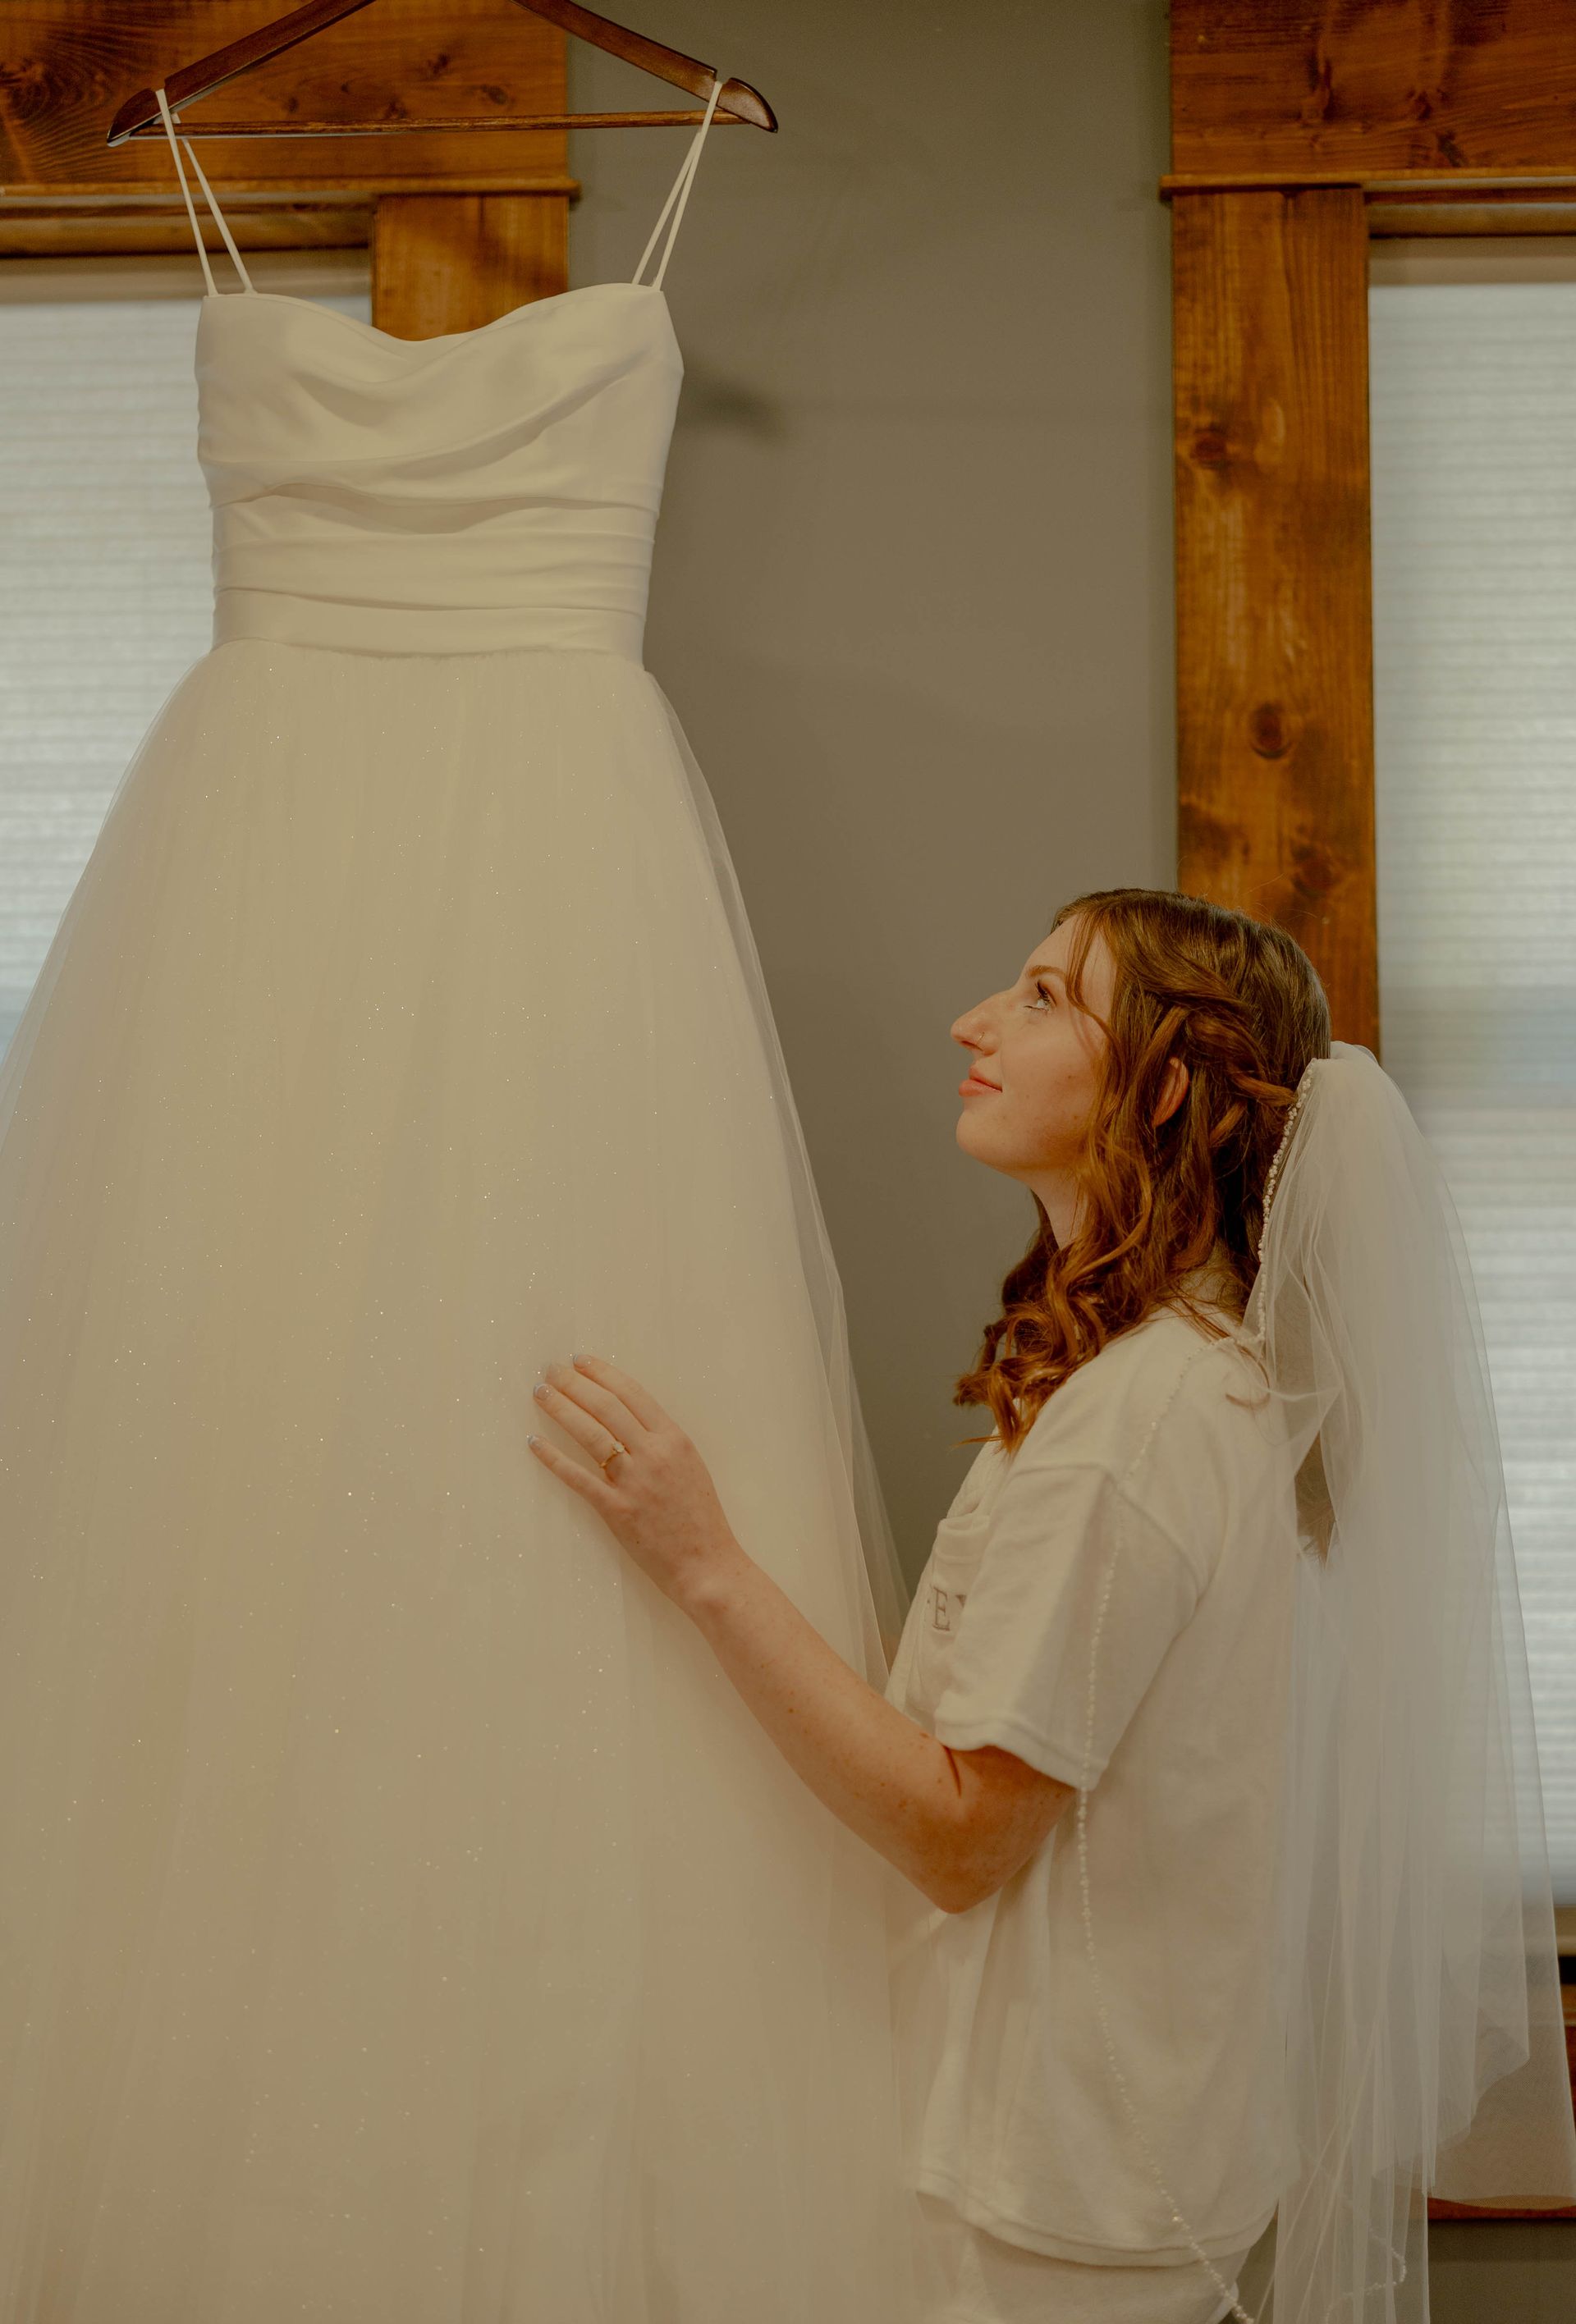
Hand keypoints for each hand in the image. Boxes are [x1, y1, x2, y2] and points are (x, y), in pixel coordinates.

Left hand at [527, 1353, 747, 1612]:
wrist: (707, 1565)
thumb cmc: (701, 1518)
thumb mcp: (690, 1466)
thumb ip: (663, 1442)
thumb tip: (628, 1419)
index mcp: (675, 1439)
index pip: (632, 1394)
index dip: (603, 1373)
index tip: (580, 1361)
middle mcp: (654, 1454)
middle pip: (606, 1407)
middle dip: (574, 1383)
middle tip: (550, 1369)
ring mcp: (634, 1482)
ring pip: (590, 1434)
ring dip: (561, 1409)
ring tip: (540, 1393)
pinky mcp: (616, 1510)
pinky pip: (578, 1477)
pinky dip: (553, 1458)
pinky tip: (534, 1443)